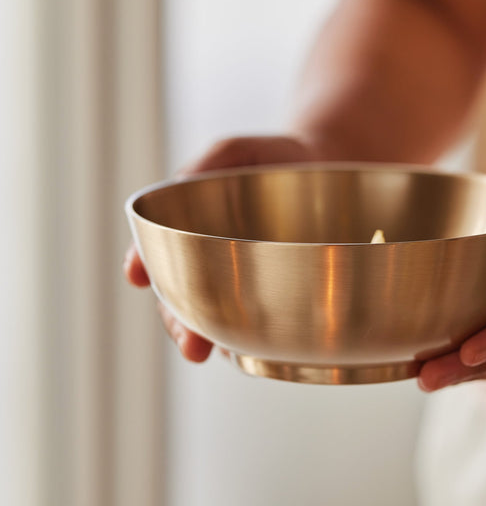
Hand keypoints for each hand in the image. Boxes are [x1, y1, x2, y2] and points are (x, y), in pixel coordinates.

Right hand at [123, 135, 320, 361]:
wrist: (328, 168)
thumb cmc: (274, 157)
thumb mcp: (236, 153)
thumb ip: (209, 163)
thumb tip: (179, 180)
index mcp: (188, 228)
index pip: (154, 253)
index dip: (142, 264)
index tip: (137, 274)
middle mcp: (209, 263)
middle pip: (180, 301)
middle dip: (179, 325)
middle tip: (191, 345)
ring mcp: (241, 283)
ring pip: (215, 320)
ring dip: (211, 339)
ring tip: (214, 352)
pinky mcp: (275, 297)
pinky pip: (257, 326)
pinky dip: (250, 342)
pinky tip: (254, 349)